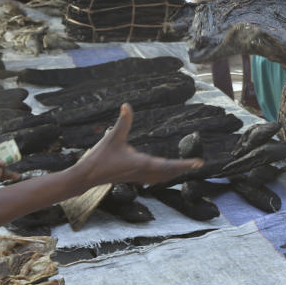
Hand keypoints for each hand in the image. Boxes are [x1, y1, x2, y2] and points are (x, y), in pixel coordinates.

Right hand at [78, 104, 201, 186]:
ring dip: (173, 173)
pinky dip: (163, 175)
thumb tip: (126, 105)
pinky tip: (163, 174)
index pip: (169, 165)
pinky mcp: (133, 178)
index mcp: (142, 163)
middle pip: (169, 173)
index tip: (199, 163)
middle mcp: (143, 172)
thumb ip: (122, 121)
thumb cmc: (100, 157)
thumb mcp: (112, 136)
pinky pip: (154, 179)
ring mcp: (138, 177)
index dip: (185, 164)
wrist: (86, 177)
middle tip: (197, 164)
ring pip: (162, 177)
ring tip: (184, 168)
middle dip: (183, 168)